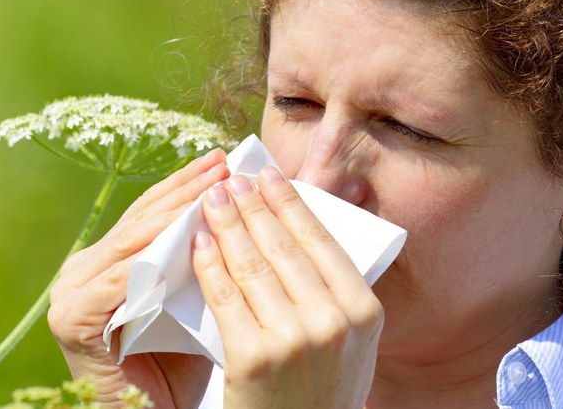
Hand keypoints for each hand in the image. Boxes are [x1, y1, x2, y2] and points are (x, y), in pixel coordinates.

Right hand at [48, 149, 228, 407]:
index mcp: (102, 267)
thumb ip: (197, 259)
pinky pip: (124, 275)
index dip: (185, 186)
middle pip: (139, 221)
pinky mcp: (73, 317)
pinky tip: (193, 228)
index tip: (224, 161)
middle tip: (223, 160)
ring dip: (177, 209)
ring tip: (215, 184)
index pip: (148, 217)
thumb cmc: (181, 370)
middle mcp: (79, 274)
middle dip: (184, 189)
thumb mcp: (191, 300)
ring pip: (134, 241)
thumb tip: (236, 205)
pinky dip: (159, 249)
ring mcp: (69, 294)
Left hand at [192, 167, 383, 408]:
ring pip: (252, 266)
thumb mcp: (352, 342)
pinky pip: (225, 297)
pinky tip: (197, 242)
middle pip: (285, 247)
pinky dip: (208, 263)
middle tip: (233, 179)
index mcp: (364, 312)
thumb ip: (335, 291)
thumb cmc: (321, 391)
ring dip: (228, 225)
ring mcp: (294, 340)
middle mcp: (334, 323)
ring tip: (211, 199)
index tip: (269, 176)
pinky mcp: (254, 358)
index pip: (322, 242)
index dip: (291, 204)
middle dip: (254, 205)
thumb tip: (299, 221)